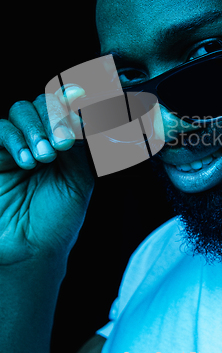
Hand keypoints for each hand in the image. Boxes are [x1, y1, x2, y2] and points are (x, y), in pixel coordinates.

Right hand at [0, 85, 94, 265]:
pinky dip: (15, 139)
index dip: (73, 103)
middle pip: (43, 102)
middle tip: (63, 142)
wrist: (30, 250)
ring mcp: (15, 146)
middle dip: (55, 116)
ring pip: (21, 110)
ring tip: (45, 157)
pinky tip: (27, 161)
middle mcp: (40, 139)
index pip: (66, 107)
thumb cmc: (57, 219)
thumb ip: (79, 145)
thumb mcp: (79, 179)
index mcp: (63, 142)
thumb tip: (81, 113)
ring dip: (37, 128)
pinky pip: (0, 130)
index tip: (81, 111)